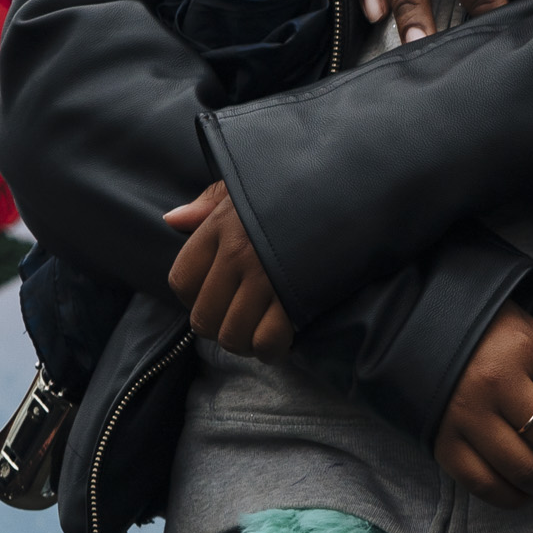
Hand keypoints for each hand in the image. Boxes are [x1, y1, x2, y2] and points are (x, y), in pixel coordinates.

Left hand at [163, 181, 294, 359]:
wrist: (359, 182)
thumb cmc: (302, 182)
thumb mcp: (251, 183)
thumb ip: (210, 202)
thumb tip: (172, 219)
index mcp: (222, 225)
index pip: (182, 281)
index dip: (194, 297)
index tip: (217, 294)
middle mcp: (239, 253)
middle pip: (204, 318)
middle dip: (220, 327)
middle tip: (243, 318)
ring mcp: (267, 277)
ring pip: (233, 335)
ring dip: (246, 343)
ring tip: (262, 331)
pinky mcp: (297, 295)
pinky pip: (267, 341)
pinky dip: (272, 349)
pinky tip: (281, 340)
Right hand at [434, 304, 532, 506]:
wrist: (419, 332)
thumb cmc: (487, 332)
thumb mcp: (532, 332)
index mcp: (526, 350)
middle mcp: (497, 384)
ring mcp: (468, 417)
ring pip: (523, 469)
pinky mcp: (443, 444)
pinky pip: (483, 484)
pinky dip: (512, 497)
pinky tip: (526, 492)